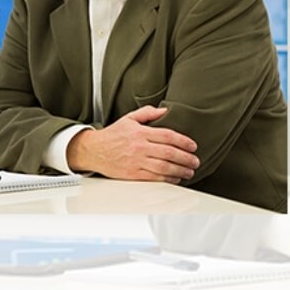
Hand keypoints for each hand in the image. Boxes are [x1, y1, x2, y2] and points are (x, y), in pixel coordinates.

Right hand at [67, 106, 199, 183]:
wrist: (94, 151)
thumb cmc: (112, 135)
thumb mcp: (128, 118)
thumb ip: (147, 113)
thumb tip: (165, 110)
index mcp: (140, 132)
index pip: (167, 136)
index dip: (183, 141)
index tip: (193, 146)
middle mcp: (139, 147)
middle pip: (169, 153)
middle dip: (186, 158)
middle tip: (195, 161)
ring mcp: (136, 162)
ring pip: (164, 167)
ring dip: (180, 170)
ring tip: (189, 171)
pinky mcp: (132, 174)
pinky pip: (154, 178)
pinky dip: (167, 179)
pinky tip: (175, 178)